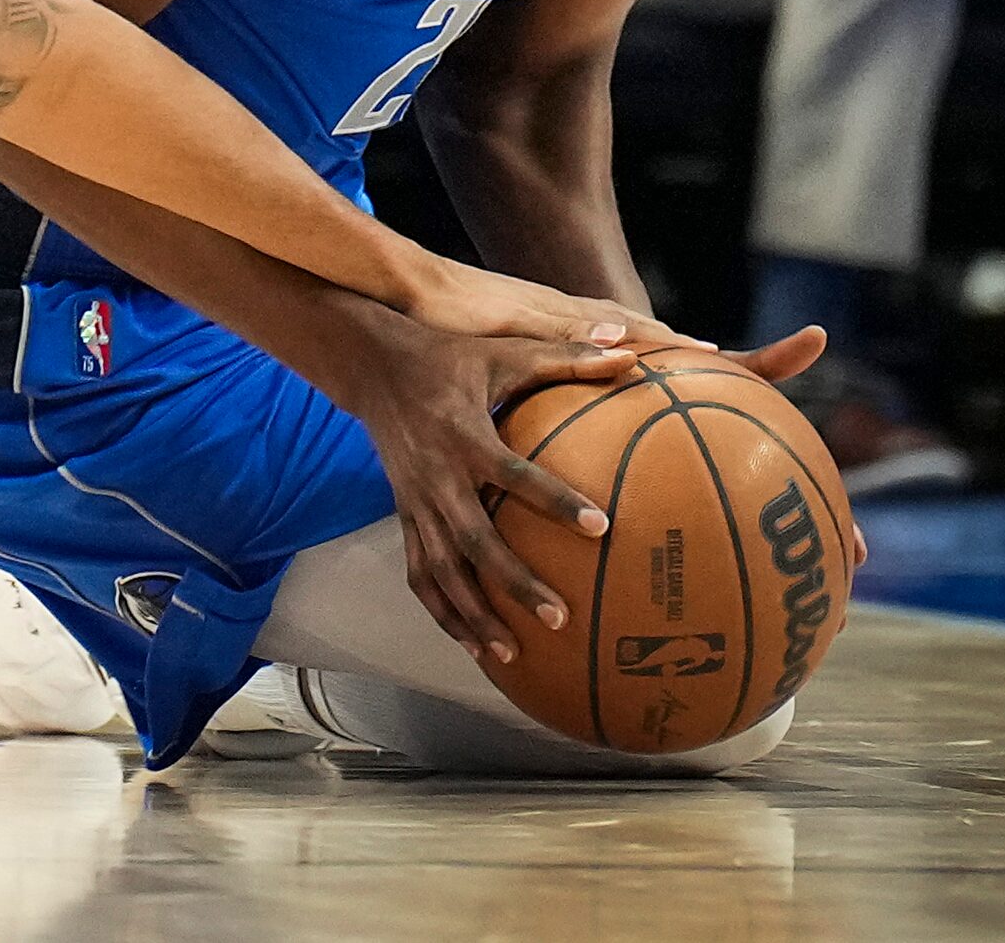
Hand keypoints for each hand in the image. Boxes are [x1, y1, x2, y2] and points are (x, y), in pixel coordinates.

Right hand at [345, 325, 648, 662]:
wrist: (372, 368)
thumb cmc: (449, 357)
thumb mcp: (504, 351)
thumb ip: (566, 358)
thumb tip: (632, 356)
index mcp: (464, 434)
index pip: (512, 474)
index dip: (553, 500)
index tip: (599, 526)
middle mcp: (436, 477)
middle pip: (473, 541)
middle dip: (513, 583)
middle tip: (559, 616)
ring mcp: (416, 502)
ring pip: (442, 570)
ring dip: (474, 615)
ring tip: (512, 654)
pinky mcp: (404, 516)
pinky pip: (419, 572)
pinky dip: (443, 612)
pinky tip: (473, 646)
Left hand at [405, 255, 711, 355]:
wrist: (408, 286)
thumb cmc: (454, 308)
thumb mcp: (509, 326)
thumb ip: (561, 336)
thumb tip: (622, 344)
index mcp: (564, 313)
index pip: (635, 326)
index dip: (674, 342)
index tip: (717, 356)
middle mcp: (560, 312)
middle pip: (628, 325)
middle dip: (667, 341)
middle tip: (709, 360)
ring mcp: (541, 317)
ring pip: (604, 333)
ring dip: (636, 346)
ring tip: (663, 373)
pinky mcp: (520, 326)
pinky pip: (575, 343)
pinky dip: (599, 354)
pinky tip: (593, 379)